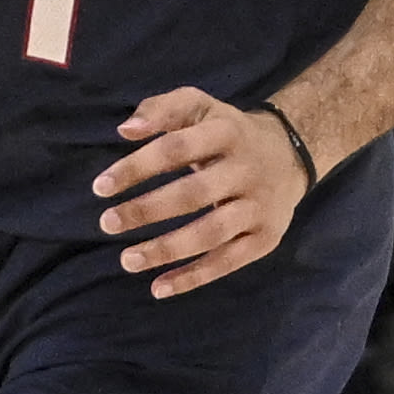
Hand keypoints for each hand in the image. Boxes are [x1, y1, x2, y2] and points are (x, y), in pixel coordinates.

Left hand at [94, 85, 310, 296]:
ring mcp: (258, 207)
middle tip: (108, 223)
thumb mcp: (201, 106)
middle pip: (193, 194)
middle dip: (147, 210)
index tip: (100, 187)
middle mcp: (246, 170)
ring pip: (211, 233)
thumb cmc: (228, 132)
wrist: (292, 153)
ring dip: (167, 249)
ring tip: (127, 260)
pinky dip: (194, 277)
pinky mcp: (266, 238)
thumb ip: (163, 109)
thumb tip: (126, 130)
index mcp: (226, 132)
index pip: (176, 148)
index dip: (137, 167)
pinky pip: (228, 262)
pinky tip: (159, 287)